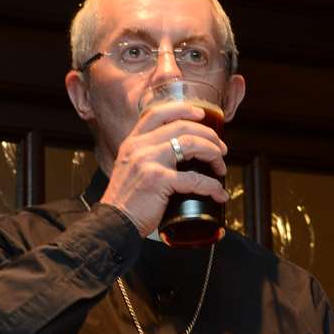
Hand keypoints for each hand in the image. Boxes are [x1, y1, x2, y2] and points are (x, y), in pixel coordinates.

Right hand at [98, 103, 227, 234]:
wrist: (113, 223)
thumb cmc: (125, 201)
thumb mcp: (130, 169)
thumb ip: (147, 157)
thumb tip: (176, 157)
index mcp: (133, 142)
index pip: (157, 113)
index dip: (183, 109)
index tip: (201, 115)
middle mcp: (139, 147)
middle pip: (182, 127)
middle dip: (208, 136)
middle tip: (221, 149)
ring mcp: (148, 161)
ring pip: (191, 144)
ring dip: (213, 154)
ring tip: (221, 167)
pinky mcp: (158, 180)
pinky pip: (194, 179)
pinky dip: (212, 186)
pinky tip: (219, 193)